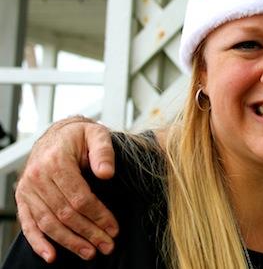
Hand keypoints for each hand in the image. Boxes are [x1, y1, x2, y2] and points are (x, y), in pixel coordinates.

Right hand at [15, 116, 118, 261]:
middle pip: (65, 213)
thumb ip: (104, 151)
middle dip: (88, 232)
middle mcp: (38, 176)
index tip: (113, 228)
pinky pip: (28, 224)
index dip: (98, 215)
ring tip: (89, 252)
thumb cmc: (80, 136)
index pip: (79, 196)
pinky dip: (38, 242)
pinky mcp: (23, 198)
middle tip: (107, 245)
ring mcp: (28, 189)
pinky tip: (51, 255)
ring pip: (49, 222)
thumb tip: (107, 172)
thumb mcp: (96, 134)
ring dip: (69, 241)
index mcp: (56, 161)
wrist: (58, 134)